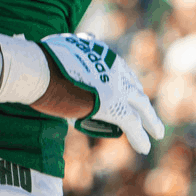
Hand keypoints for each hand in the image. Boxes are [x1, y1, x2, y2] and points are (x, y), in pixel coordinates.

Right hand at [37, 33, 163, 154]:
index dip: (127, 85)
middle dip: (143, 103)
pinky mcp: (114, 105)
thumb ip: (75, 51)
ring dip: (150, 121)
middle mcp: (114, 68)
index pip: (121, 72)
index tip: (129, 93)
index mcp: (102, 54)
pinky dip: (140, 137)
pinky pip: (132, 124)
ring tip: (156, 133)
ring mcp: (115, 86)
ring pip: (141, 106)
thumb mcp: (61, 49)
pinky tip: (145, 147)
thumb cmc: (40, 61)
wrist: (39, 70)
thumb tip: (80, 48)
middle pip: (134, 88)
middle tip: (148, 115)